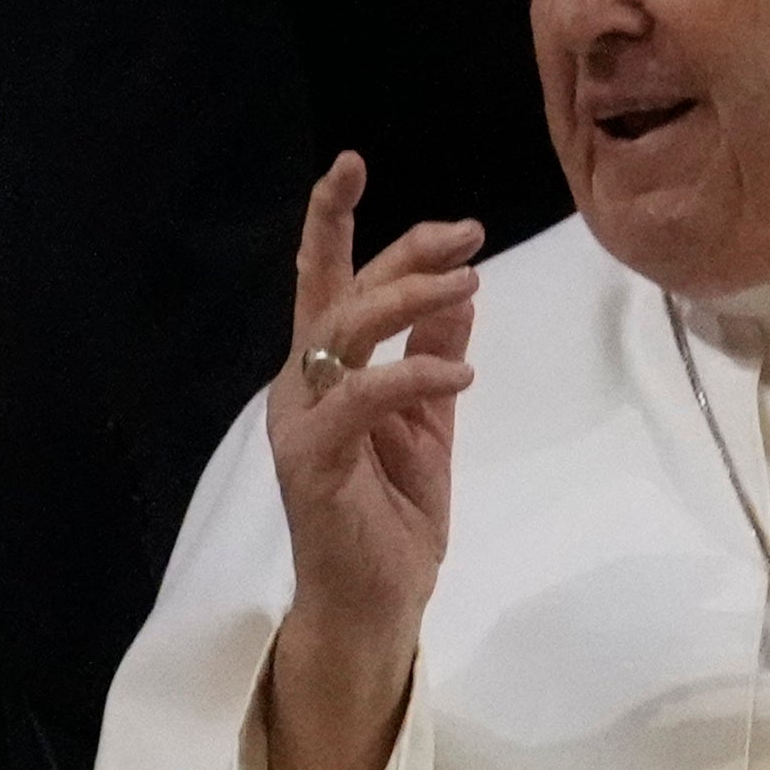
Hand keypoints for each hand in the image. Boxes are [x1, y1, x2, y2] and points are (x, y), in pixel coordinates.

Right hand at [255, 153, 485, 769]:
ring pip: (342, 333)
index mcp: (325, 375)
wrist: (375, 608)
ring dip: (406, 298)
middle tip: (463, 231)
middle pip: (336, 293)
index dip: (334, 220)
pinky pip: (361, 399)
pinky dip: (413, 374)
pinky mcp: (313, 463)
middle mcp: (302, 388)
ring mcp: (301, 424)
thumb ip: (434, 355)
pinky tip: (462, 370)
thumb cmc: (393, 520)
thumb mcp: (430, 424)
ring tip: (468, 281)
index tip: (355, 161)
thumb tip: (460, 289)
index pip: (325, 282)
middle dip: (393, 249)